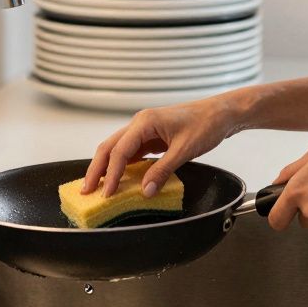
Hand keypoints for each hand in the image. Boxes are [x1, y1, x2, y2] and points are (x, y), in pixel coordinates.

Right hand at [80, 95, 243, 197]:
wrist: (221, 113)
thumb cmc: (206, 125)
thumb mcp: (184, 150)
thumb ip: (163, 171)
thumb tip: (145, 191)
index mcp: (145, 122)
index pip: (120, 151)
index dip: (111, 174)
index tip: (107, 192)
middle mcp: (139, 124)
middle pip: (109, 147)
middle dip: (96, 169)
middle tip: (86, 191)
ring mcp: (144, 130)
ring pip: (117, 149)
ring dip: (106, 167)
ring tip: (97, 187)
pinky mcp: (151, 137)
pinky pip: (131, 152)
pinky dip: (122, 166)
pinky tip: (119, 179)